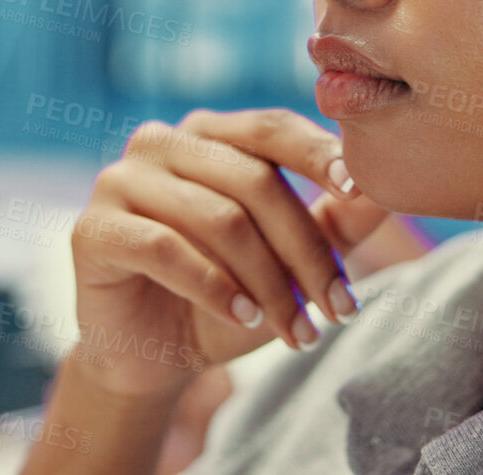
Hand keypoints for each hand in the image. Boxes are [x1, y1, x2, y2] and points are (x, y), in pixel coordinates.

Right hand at [66, 108, 394, 396]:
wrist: (150, 354)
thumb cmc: (225, 294)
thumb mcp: (288, 258)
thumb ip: (336, 218)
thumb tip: (390, 186)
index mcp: (208, 134)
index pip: (272, 128)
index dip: (319, 155)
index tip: (360, 193)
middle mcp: (160, 143)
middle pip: (253, 180)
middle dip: (305, 250)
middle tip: (339, 308)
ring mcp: (119, 181)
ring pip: (218, 219)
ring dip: (269, 282)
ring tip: (296, 330)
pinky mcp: (92, 230)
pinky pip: (165, 249)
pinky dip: (214, 288)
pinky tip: (243, 319)